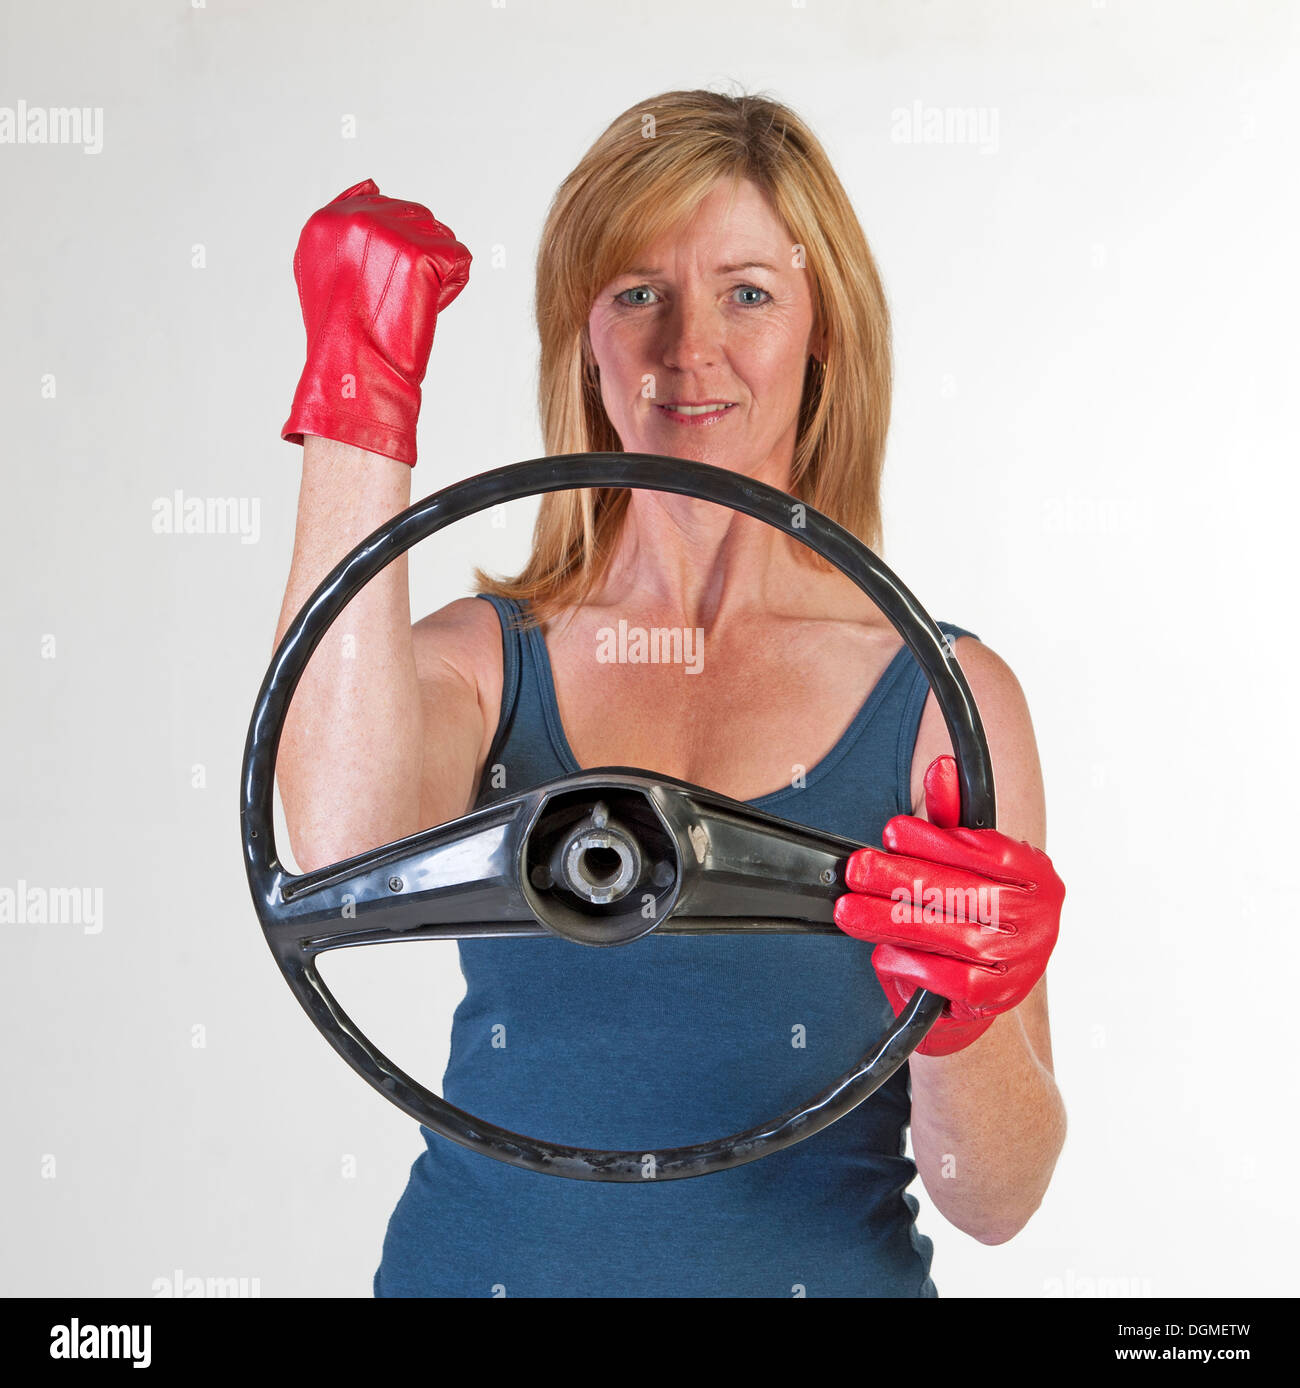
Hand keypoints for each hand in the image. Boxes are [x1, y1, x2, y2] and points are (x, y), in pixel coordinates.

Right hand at [281, 178, 471, 464]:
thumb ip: (344, 224)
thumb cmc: (341, 332)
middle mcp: (357, 216)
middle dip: (418, 256)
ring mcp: (389, 230)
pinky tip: (425, 306)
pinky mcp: (420, 251)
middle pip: (417, 217)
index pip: (381, 204)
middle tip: (396, 297)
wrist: (353, 366)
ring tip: (408, 302)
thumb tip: (373, 185)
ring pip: (441, 236)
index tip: (386, 276)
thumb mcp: (323, 268)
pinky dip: (451, 287)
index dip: (393, 245)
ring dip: (436, 271)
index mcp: (327, 219)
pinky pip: (459, 260)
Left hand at [833, 755, 1063, 1056]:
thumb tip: (941, 768)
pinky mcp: (997, 999)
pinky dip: (915, 964)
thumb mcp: (964, 861)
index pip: (988, 852)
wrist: (983, 988)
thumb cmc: (972, 910)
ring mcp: (1022, 961)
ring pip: (952, 936)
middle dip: (901, 878)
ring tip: (851, 910)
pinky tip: (884, 952)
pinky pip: (952, 979)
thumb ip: (950, 819)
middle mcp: (1038, 918)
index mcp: (1037, 875)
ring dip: (892, 921)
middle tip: (858, 868)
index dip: (937, 840)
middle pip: (963, 893)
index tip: (892, 832)